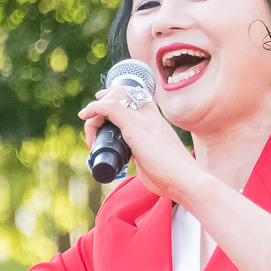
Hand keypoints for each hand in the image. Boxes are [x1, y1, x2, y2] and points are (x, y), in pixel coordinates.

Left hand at [79, 79, 203, 200]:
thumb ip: (145, 155)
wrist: (185, 180)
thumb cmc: (173, 178)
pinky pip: (110, 107)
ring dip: (97, 107)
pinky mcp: (135, 127)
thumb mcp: (155, 160)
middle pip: (127, 90)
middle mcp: (152, 116)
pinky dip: (94, 108)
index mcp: (158, 123)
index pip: (140, 98)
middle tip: (92, 112)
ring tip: (88, 121)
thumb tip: (135, 159)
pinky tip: (85, 116)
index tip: (106, 111)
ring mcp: (144, 120)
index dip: (120, 98)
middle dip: (106, 96)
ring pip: (116, 96)